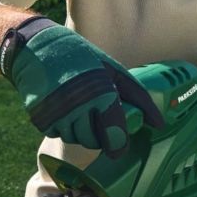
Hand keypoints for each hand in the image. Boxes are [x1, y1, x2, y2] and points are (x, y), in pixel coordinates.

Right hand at [2, 19, 163, 155]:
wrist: (36, 48)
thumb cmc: (81, 57)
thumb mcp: (113, 71)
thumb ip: (138, 98)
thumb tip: (159, 124)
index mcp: (101, 93)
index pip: (114, 135)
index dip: (119, 146)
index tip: (119, 148)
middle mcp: (78, 106)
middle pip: (95, 142)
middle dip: (99, 134)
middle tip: (97, 116)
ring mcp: (57, 114)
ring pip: (76, 140)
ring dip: (81, 130)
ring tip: (79, 107)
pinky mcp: (40, 118)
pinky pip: (58, 134)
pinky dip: (63, 126)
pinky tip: (63, 107)